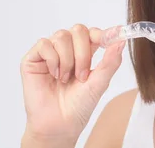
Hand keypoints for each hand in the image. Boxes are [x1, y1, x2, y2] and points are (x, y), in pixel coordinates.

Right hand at [20, 24, 125, 143]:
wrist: (59, 125)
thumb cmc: (78, 106)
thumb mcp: (100, 83)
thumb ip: (110, 61)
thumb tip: (121, 41)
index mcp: (84, 53)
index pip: (92, 32)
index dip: (101, 34)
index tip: (110, 39)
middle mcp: (66, 49)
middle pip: (78, 30)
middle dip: (83, 53)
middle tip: (81, 76)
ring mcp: (49, 52)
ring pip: (61, 36)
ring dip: (67, 60)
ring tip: (65, 79)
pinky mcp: (33, 58)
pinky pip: (44, 44)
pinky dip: (52, 60)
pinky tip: (54, 75)